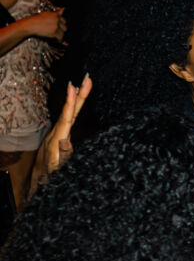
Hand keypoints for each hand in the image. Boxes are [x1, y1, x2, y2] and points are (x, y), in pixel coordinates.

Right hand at [27, 9, 66, 42]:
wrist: (30, 24)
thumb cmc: (36, 19)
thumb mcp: (46, 14)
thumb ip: (56, 13)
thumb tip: (63, 9)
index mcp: (55, 15)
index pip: (64, 20)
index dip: (61, 24)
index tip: (60, 26)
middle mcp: (57, 20)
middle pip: (64, 26)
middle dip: (61, 29)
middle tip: (58, 31)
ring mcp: (56, 26)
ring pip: (63, 32)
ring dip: (60, 34)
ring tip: (57, 35)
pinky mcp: (54, 32)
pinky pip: (60, 37)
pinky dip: (59, 39)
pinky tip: (58, 40)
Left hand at [28, 75, 91, 197]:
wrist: (39, 182)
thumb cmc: (50, 177)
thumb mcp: (57, 170)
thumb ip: (63, 156)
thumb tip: (67, 141)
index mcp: (57, 139)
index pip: (66, 117)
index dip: (71, 102)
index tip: (75, 86)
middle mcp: (57, 133)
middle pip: (69, 111)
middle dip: (78, 95)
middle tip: (87, 78)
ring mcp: (58, 134)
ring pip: (69, 113)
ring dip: (77, 98)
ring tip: (84, 84)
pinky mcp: (61, 135)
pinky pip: (69, 118)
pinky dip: (74, 107)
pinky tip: (77, 99)